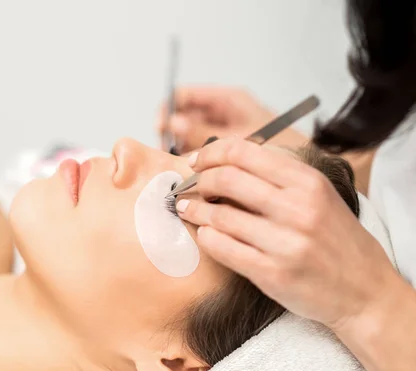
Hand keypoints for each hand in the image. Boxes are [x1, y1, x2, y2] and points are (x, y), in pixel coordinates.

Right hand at [157, 86, 305, 153]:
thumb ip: (204, 130)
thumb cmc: (283, 143)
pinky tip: (193, 174)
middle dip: (172, 132)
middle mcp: (223, 113)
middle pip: (184, 116)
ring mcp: (224, 132)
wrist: (311, 163)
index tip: (160, 127)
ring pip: (191, 136)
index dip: (168, 109)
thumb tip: (172, 122)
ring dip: (182, 149)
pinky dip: (195, 161)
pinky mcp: (227, 152)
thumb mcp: (239, 135)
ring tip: (179, 164)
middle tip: (166, 150)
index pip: (185, 95)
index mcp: (227, 99)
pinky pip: (202, 152)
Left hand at [176, 137, 397, 329]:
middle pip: (226, 179)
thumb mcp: (318, 196)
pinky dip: (206, 238)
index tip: (196, 160)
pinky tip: (204, 234)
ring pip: (219, 216)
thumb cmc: (337, 240)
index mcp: (308, 182)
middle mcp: (298, 208)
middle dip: (199, 181)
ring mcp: (285, 243)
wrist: (366, 292)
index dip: (210, 152)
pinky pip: (223, 249)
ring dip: (195, 210)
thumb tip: (224, 163)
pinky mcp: (272, 274)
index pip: (243, 152)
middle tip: (191, 187)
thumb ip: (277, 177)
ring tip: (188, 209)